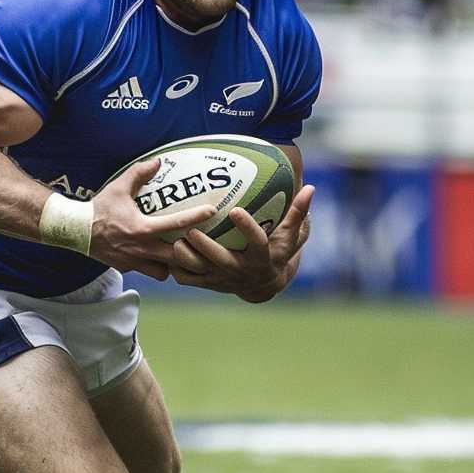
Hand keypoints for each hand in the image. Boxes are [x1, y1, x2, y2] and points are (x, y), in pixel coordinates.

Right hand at [88, 158, 215, 280]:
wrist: (76, 230)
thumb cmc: (99, 208)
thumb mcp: (119, 187)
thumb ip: (139, 173)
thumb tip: (158, 161)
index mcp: (143, 228)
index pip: (177, 224)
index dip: (197, 217)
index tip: (212, 212)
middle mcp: (142, 248)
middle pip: (178, 258)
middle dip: (192, 253)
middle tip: (201, 244)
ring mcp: (134, 262)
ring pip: (165, 272)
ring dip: (174, 265)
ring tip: (180, 255)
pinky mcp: (127, 268)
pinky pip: (148, 272)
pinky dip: (156, 267)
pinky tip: (158, 258)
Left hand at [170, 184, 314, 302]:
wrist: (262, 284)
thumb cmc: (276, 251)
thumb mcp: (291, 235)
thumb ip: (297, 212)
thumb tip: (310, 187)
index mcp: (261, 258)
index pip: (256, 243)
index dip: (247, 228)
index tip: (235, 210)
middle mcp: (239, 271)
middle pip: (220, 260)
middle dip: (204, 246)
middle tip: (190, 226)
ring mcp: (221, 280)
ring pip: (199, 271)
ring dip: (184, 257)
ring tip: (172, 238)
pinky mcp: (206, 284)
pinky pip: (186, 278)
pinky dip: (174, 268)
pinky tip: (163, 249)